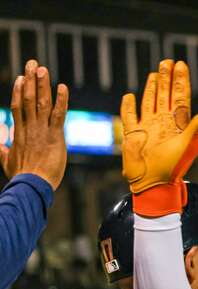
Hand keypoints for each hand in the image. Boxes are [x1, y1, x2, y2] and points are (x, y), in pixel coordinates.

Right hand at [0, 60, 67, 188]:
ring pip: (41, 103)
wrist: (31, 185)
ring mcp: (42, 130)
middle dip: (30, 80)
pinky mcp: (55, 137)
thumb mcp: (7, 161)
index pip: (17, 106)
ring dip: (42, 85)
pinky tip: (62, 87)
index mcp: (19, 132)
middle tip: (33, 63)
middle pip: (27, 98)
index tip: (20, 78)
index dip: (18, 90)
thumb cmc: (21, 176)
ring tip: (43, 69)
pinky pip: (58, 115)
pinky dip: (61, 101)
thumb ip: (2, 150)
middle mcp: (29, 127)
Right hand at [120, 59, 197, 214]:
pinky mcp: (133, 134)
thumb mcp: (189, 144)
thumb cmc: (174, 166)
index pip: (180, 97)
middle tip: (168, 61)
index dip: (181, 81)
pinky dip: (128, 106)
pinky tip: (129, 95)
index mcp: (178, 124)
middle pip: (165, 95)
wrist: (153, 183)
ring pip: (150, 102)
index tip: (181, 64)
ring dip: (152, 88)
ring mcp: (148, 127)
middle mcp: (163, 122)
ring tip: (155, 73)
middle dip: (167, 79)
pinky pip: (130, 116)